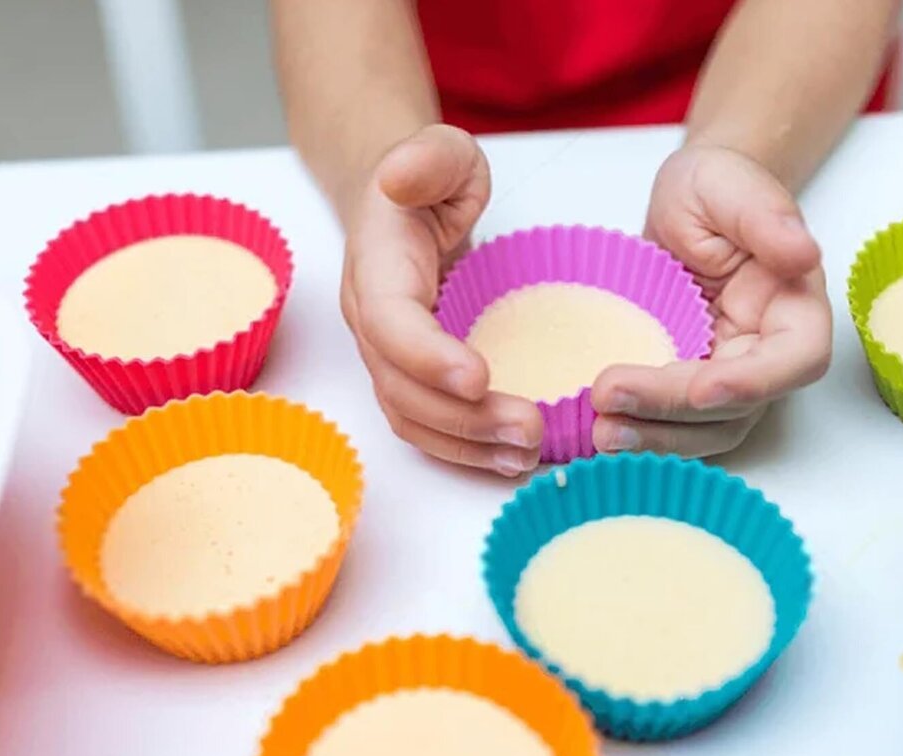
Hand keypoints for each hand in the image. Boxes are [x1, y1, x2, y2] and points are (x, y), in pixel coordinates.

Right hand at [342, 125, 542, 475]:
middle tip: (530, 429)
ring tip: (527, 453)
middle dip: (463, 418)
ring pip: (413, 419)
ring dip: (468, 446)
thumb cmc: (429, 185)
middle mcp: (371, 325)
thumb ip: (429, 157)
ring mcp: (387, 359)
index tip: (479, 377)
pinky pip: (427, 428)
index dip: (426, 356)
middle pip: (402, 389)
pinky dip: (466, 450)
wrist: (402, 214)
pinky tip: (512, 457)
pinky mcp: (410, 380)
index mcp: (375, 270)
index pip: (389, 324)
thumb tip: (398, 177)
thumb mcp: (441, 152)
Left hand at [591, 143, 831, 456]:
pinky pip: (672, 428)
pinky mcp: (686, 392)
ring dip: (653, 438)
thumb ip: (766, 217)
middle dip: (672, 409)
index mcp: (794, 309)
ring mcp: (727, 380)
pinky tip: (599, 433)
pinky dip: (640, 436)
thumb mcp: (729, 185)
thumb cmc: (713, 191)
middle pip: (736, 406)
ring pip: (704, 431)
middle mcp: (766, 356)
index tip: (702, 388)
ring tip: (600, 431)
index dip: (752, 383)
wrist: (681, 211)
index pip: (796, 360)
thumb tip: (803, 252)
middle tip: (608, 396)